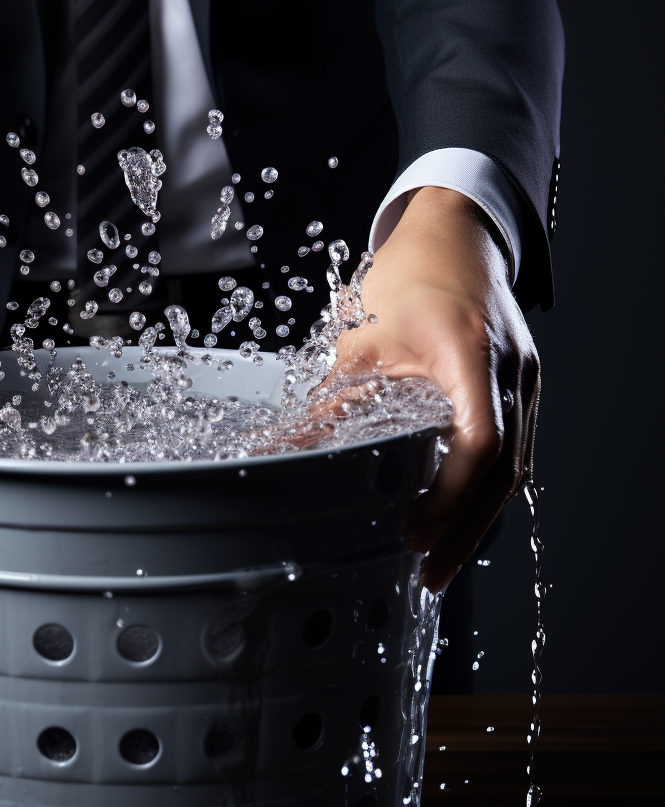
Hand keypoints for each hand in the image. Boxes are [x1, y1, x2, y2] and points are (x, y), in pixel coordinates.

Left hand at [320, 187, 538, 589]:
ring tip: (442, 557)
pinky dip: (488, 488)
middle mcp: (512, 372)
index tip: (415, 532)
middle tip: (429, 572)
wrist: (459, 233)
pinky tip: (461, 514)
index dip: (449, 497)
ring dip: (480, 518)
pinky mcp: (523, 386)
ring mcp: (527, 380)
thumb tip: (279, 448)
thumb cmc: (414, 276)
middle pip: (505, 471)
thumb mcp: (364, 338)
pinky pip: (515, 449)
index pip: (479, 443)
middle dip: (466, 530)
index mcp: (473, 355)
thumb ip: (329, 400)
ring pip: (516, 467)